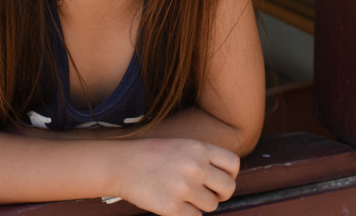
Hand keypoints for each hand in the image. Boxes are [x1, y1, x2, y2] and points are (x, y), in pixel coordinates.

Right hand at [113, 138, 238, 215]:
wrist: (122, 164)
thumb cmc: (152, 156)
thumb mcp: (182, 146)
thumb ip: (203, 158)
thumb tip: (223, 181)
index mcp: (199, 148)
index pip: (233, 164)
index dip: (229, 176)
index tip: (218, 181)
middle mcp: (195, 166)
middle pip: (228, 188)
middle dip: (220, 195)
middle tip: (207, 195)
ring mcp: (184, 187)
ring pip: (212, 205)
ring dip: (201, 204)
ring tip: (183, 196)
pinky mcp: (172, 207)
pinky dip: (187, 214)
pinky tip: (175, 204)